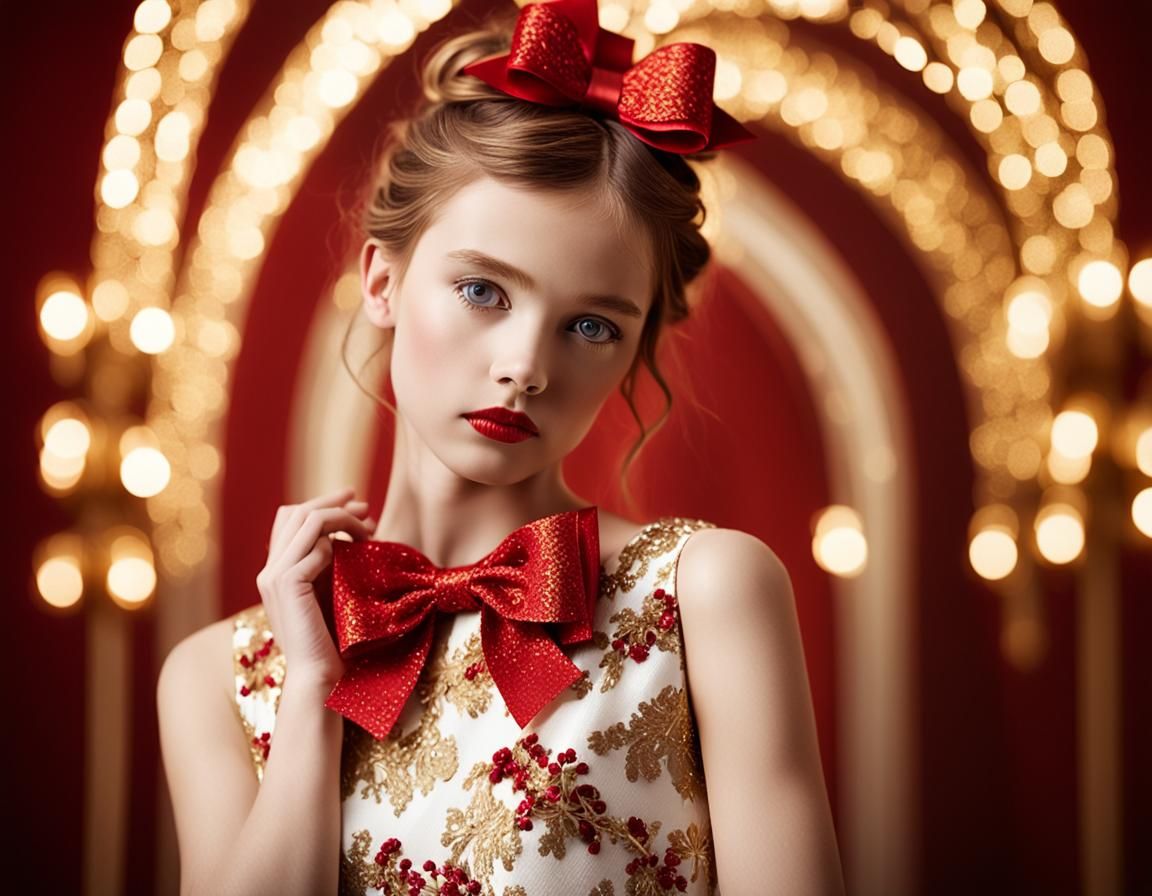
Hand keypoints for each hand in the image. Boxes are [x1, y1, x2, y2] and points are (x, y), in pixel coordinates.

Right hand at [255, 487, 375, 691]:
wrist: (319, 676)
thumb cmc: (331, 641)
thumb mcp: (328, 594)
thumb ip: (329, 565)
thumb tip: (352, 533)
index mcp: (275, 571)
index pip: (289, 518)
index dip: (321, 504)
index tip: (354, 503)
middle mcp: (269, 570)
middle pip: (297, 512)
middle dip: (334, 503)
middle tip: (365, 507)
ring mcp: (274, 577)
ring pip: (308, 522)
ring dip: (343, 519)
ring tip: (370, 526)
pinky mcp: (288, 585)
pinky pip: (316, 548)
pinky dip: (338, 544)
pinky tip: (355, 552)